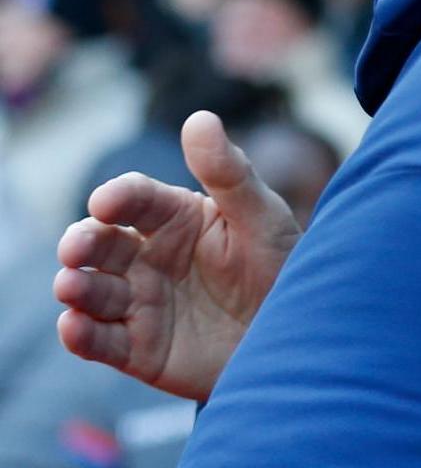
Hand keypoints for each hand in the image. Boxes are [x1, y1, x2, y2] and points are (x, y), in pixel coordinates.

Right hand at [54, 111, 299, 402]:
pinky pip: (101, 341)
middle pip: (101, 243)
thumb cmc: (281, 269)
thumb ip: (230, 173)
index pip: (135, 199)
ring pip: (93, 290)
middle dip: (82, 242)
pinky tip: (74, 327)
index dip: (118, 197)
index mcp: (174, 218)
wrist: (301, 337)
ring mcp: (140, 302)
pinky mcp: (140, 348)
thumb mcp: (263, 219)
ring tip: (72, 285)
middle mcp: (148, 257)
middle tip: (76, 249)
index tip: (107, 202)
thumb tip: (200, 118)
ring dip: (76, 286)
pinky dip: (80, 334)